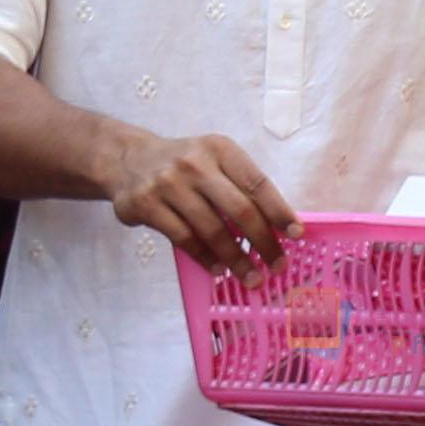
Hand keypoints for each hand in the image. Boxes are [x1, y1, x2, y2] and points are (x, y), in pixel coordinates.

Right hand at [106, 129, 293, 275]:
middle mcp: (195, 163)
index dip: (279, 211)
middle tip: (277, 265)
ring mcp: (168, 184)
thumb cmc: (184, 165)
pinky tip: (219, 269)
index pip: (257, 183)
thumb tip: (277, 227)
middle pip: (238, 209)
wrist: (128, 159)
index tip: (296, 234)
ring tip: (251, 276)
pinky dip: (205, 258)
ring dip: (236, 259)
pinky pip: (184, 239)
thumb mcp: (213, 159)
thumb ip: (239, 186)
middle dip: (263, 242)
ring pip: (211, 230)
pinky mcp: (147, 205)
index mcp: (220, 149)